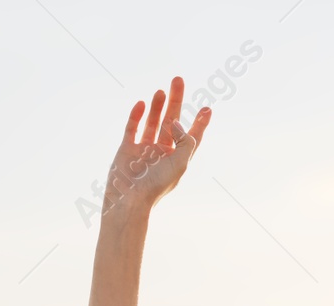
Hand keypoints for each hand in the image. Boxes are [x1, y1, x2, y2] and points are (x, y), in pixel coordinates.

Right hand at [102, 76, 211, 220]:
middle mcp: (161, 152)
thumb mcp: (181, 162)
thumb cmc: (157, 184)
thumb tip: (176, 122)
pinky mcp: (126, 149)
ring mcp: (143, 149)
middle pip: (170, 121)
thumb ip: (186, 140)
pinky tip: (141, 104)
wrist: (130, 198)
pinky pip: (132, 128)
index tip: (207, 108)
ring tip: (161, 90)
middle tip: (178, 80)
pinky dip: (136, 115)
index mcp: (176, 158)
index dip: (200, 123)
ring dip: (157, 106)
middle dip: (175, 101)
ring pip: (152, 122)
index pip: (191, 137)